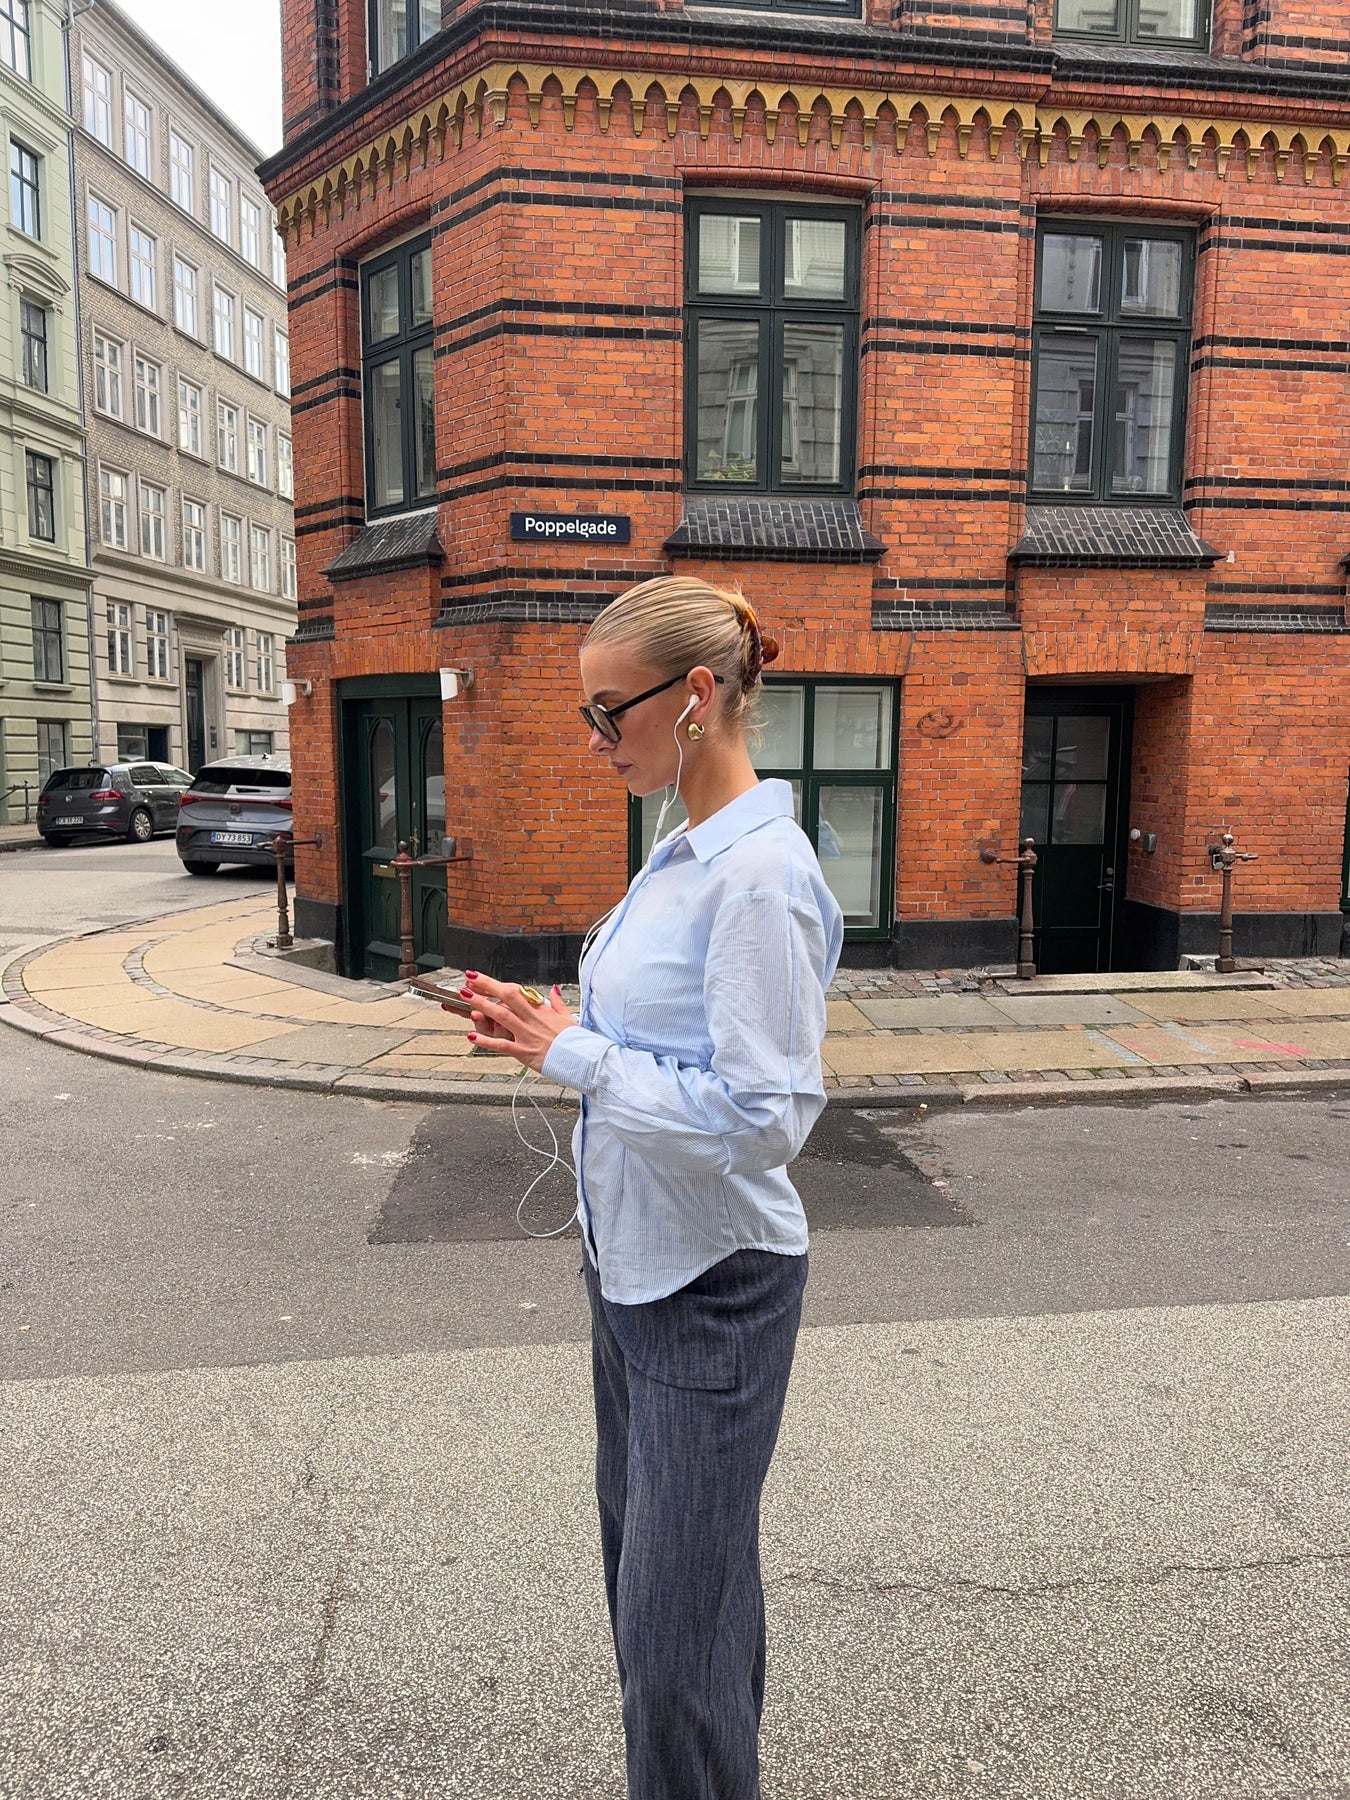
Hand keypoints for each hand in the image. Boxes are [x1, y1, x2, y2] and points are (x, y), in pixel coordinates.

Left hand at [461, 974, 575, 1073]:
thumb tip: (554, 989)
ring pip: (501, 1016)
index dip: (497, 984)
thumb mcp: (568, 1017)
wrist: (583, 1059)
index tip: (482, 978)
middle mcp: (532, 1019)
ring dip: (482, 1005)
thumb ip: (557, 1002)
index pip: (516, 992)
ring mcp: (527, 1034)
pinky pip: (502, 1045)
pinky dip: (486, 1040)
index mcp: (541, 1010)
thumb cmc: (576, 1041)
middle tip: (469, 979)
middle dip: (486, 986)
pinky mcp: (525, 1051)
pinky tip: (472, 1036)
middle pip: (507, 997)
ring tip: (466, 998)